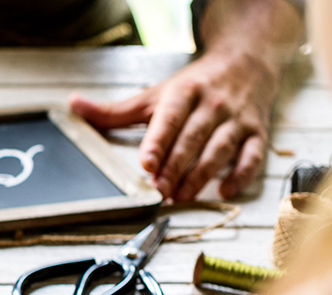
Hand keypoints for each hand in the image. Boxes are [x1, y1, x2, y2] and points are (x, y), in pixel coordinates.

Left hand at [69, 47, 279, 200]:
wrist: (246, 62)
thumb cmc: (194, 86)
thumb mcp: (154, 94)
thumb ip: (116, 110)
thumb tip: (74, 105)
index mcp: (184, 93)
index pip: (169, 118)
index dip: (158, 142)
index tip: (147, 163)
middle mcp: (212, 105)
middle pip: (193, 138)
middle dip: (176, 166)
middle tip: (160, 190)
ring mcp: (236, 120)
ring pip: (221, 149)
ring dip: (201, 175)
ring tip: (182, 196)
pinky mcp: (257, 133)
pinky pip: (253, 156)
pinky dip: (241, 175)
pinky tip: (224, 191)